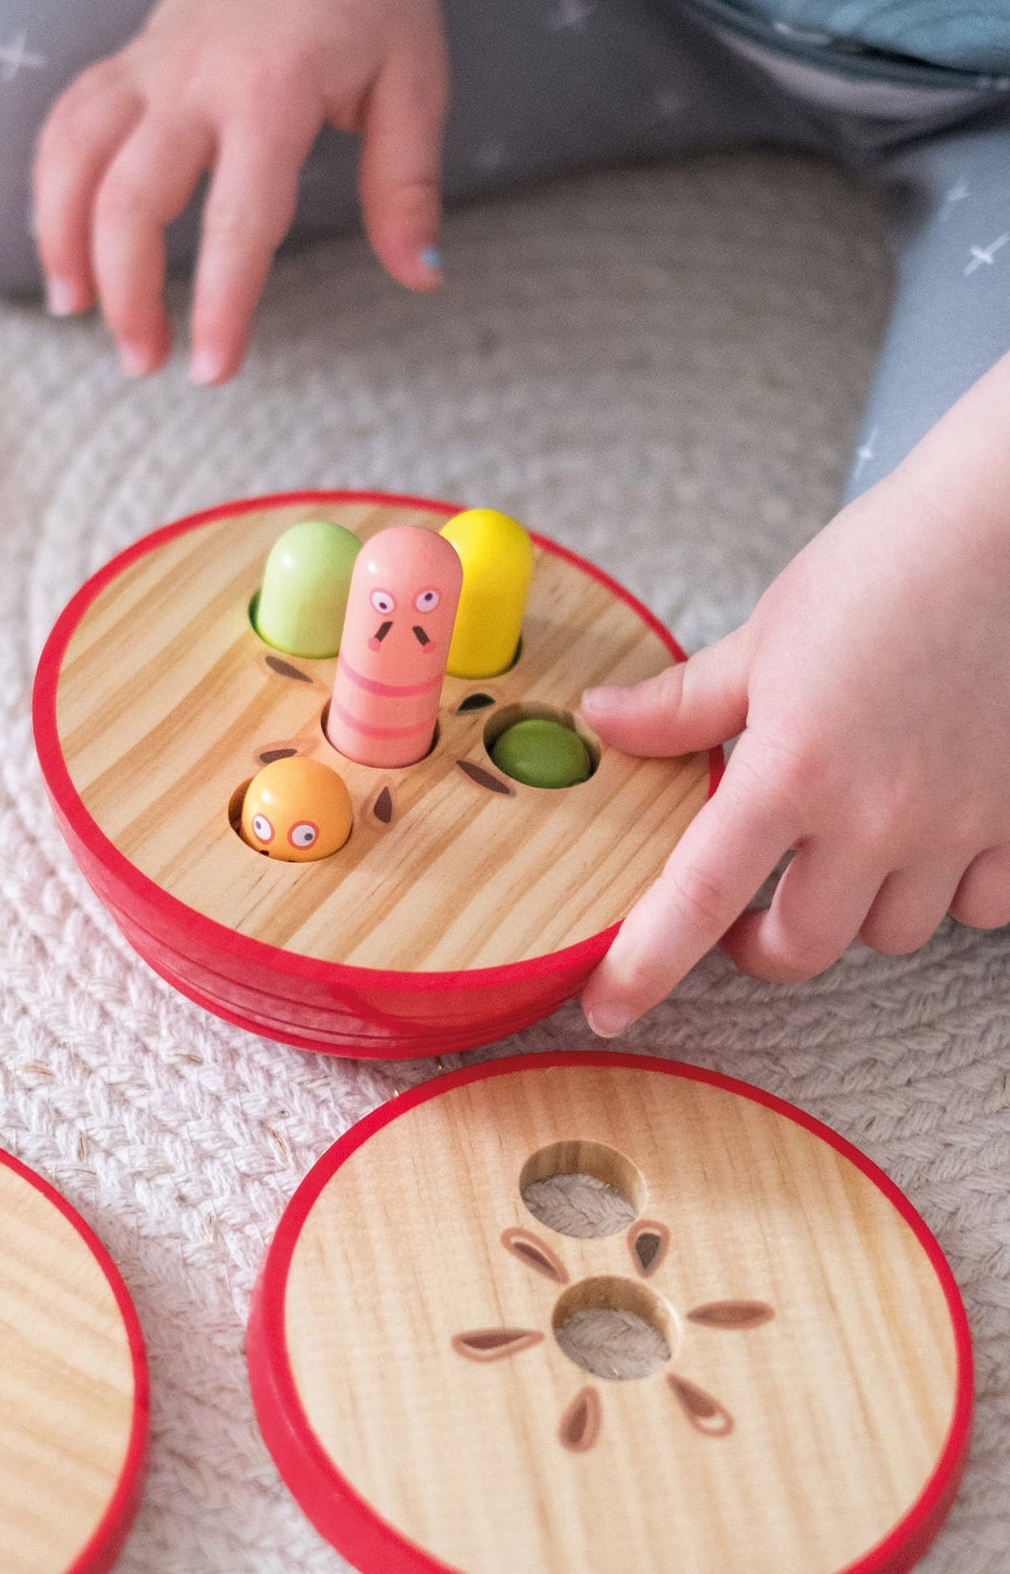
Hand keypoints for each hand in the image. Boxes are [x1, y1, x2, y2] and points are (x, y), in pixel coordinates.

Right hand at [32, 0, 447, 381]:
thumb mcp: (416, 84)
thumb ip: (408, 187)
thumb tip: (422, 277)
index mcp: (273, 93)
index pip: (237, 221)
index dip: (220, 305)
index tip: (211, 372)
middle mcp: (196, 79)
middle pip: (128, 200)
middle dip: (126, 294)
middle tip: (145, 362)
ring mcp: (153, 63)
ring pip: (74, 157)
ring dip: (61, 240)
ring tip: (73, 311)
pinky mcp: (131, 56)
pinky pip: (68, 122)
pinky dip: (51, 184)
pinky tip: (61, 241)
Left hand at [578, 402, 1009, 1033]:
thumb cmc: (891, 567)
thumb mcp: (766, 633)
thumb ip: (684, 704)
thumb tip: (603, 724)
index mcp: (791, 770)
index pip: (697, 897)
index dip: (645, 964)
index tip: (607, 1006)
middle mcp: (874, 817)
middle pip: (802, 947)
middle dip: (762, 945)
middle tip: (748, 910)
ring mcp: (956, 826)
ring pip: (891, 933)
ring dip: (855, 911)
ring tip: (845, 852)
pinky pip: (982, 908)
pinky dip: (951, 893)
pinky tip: (930, 841)